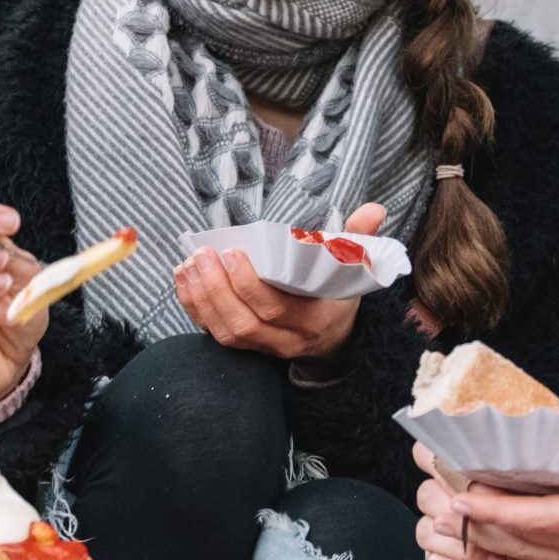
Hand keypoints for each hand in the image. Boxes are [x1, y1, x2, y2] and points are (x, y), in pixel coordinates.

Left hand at [174, 201, 386, 359]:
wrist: (333, 340)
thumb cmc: (337, 297)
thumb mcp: (353, 270)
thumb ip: (359, 239)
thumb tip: (374, 209)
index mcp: (313, 321)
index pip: (275, 309)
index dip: (249, 285)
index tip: (231, 252)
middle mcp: (287, 342)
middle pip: (244, 325)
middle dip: (217, 290)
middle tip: (201, 254)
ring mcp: (264, 350)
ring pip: (225, 334)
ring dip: (200, 299)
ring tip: (188, 265)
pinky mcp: (246, 349)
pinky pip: (214, 335)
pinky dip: (195, 308)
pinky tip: (184, 280)